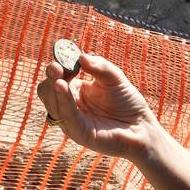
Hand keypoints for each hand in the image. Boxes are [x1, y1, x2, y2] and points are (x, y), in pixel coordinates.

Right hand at [36, 53, 159, 161]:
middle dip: (51, 76)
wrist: (141, 127)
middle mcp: (69, 105)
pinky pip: (66, 115)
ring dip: (53, 87)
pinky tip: (62, 86)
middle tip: (56, 67)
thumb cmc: (128, 103)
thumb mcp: (114, 78)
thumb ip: (99, 66)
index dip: (58, 66)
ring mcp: (72, 120)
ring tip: (57, 75)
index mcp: (76, 91)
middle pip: (48, 90)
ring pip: (52, 102)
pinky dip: (62, 99)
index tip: (63, 57)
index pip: (57, 77)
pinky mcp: (77, 132)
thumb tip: (81, 56)